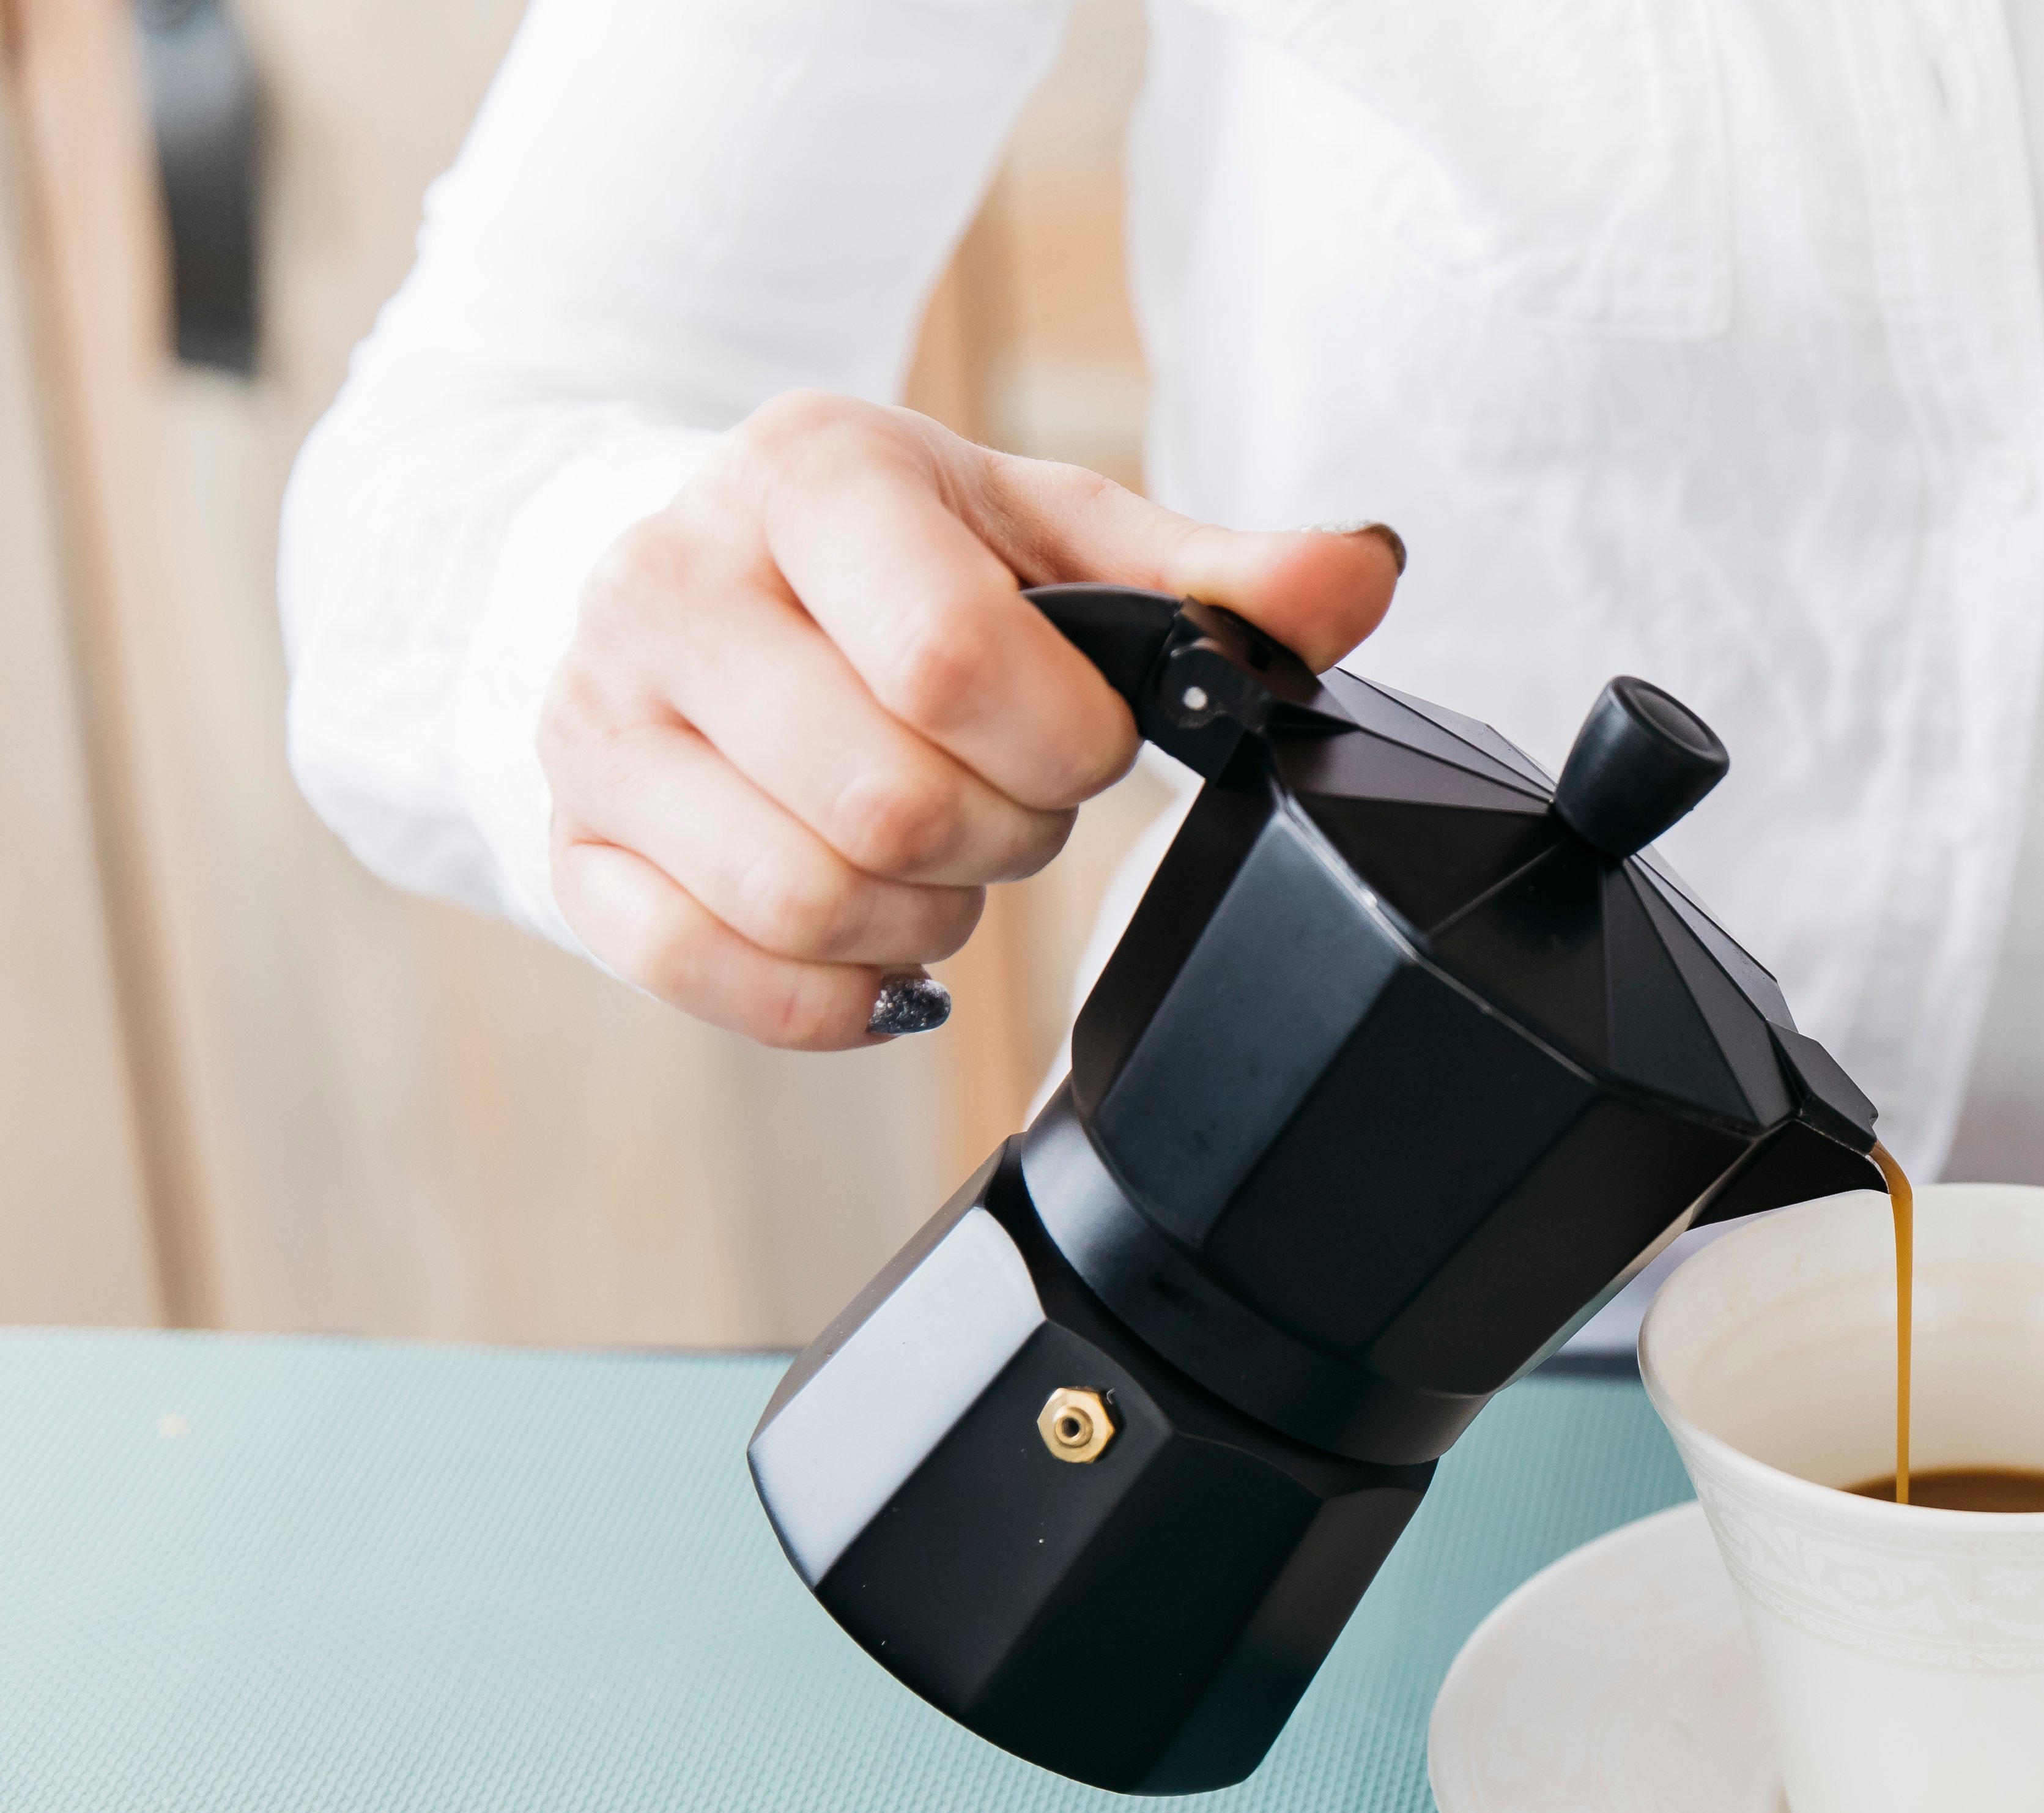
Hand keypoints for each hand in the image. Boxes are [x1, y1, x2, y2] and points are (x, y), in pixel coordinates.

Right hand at [539, 391, 1404, 1047]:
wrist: (698, 566)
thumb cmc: (897, 556)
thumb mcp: (1055, 529)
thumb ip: (1215, 572)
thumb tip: (1357, 577)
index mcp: (806, 475)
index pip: (953, 662)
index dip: (1060, 740)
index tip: (1077, 730)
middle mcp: (668, 587)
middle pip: (888, 804)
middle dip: (1000, 833)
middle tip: (1007, 793)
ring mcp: (598, 725)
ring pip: (810, 905)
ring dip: (925, 913)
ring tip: (939, 848)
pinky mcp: (574, 845)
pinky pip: (717, 978)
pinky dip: (832, 994)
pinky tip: (874, 939)